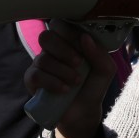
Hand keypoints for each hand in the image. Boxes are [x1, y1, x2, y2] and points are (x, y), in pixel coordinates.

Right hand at [24, 20, 115, 137]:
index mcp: (69, 42)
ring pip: (43, 58)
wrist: (84, 112)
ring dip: (62, 70)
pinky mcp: (32, 81)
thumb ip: (100, 53)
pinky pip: (36, 75)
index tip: (83, 43)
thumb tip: (85, 38)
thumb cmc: (93, 86)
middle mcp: (52, 50)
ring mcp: (40, 64)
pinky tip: (64, 90)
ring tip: (76, 81)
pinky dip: (52, 82)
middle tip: (78, 63)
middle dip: (64, 49)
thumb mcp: (105, 70)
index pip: (60, 25)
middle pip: (46, 37)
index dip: (70, 32)